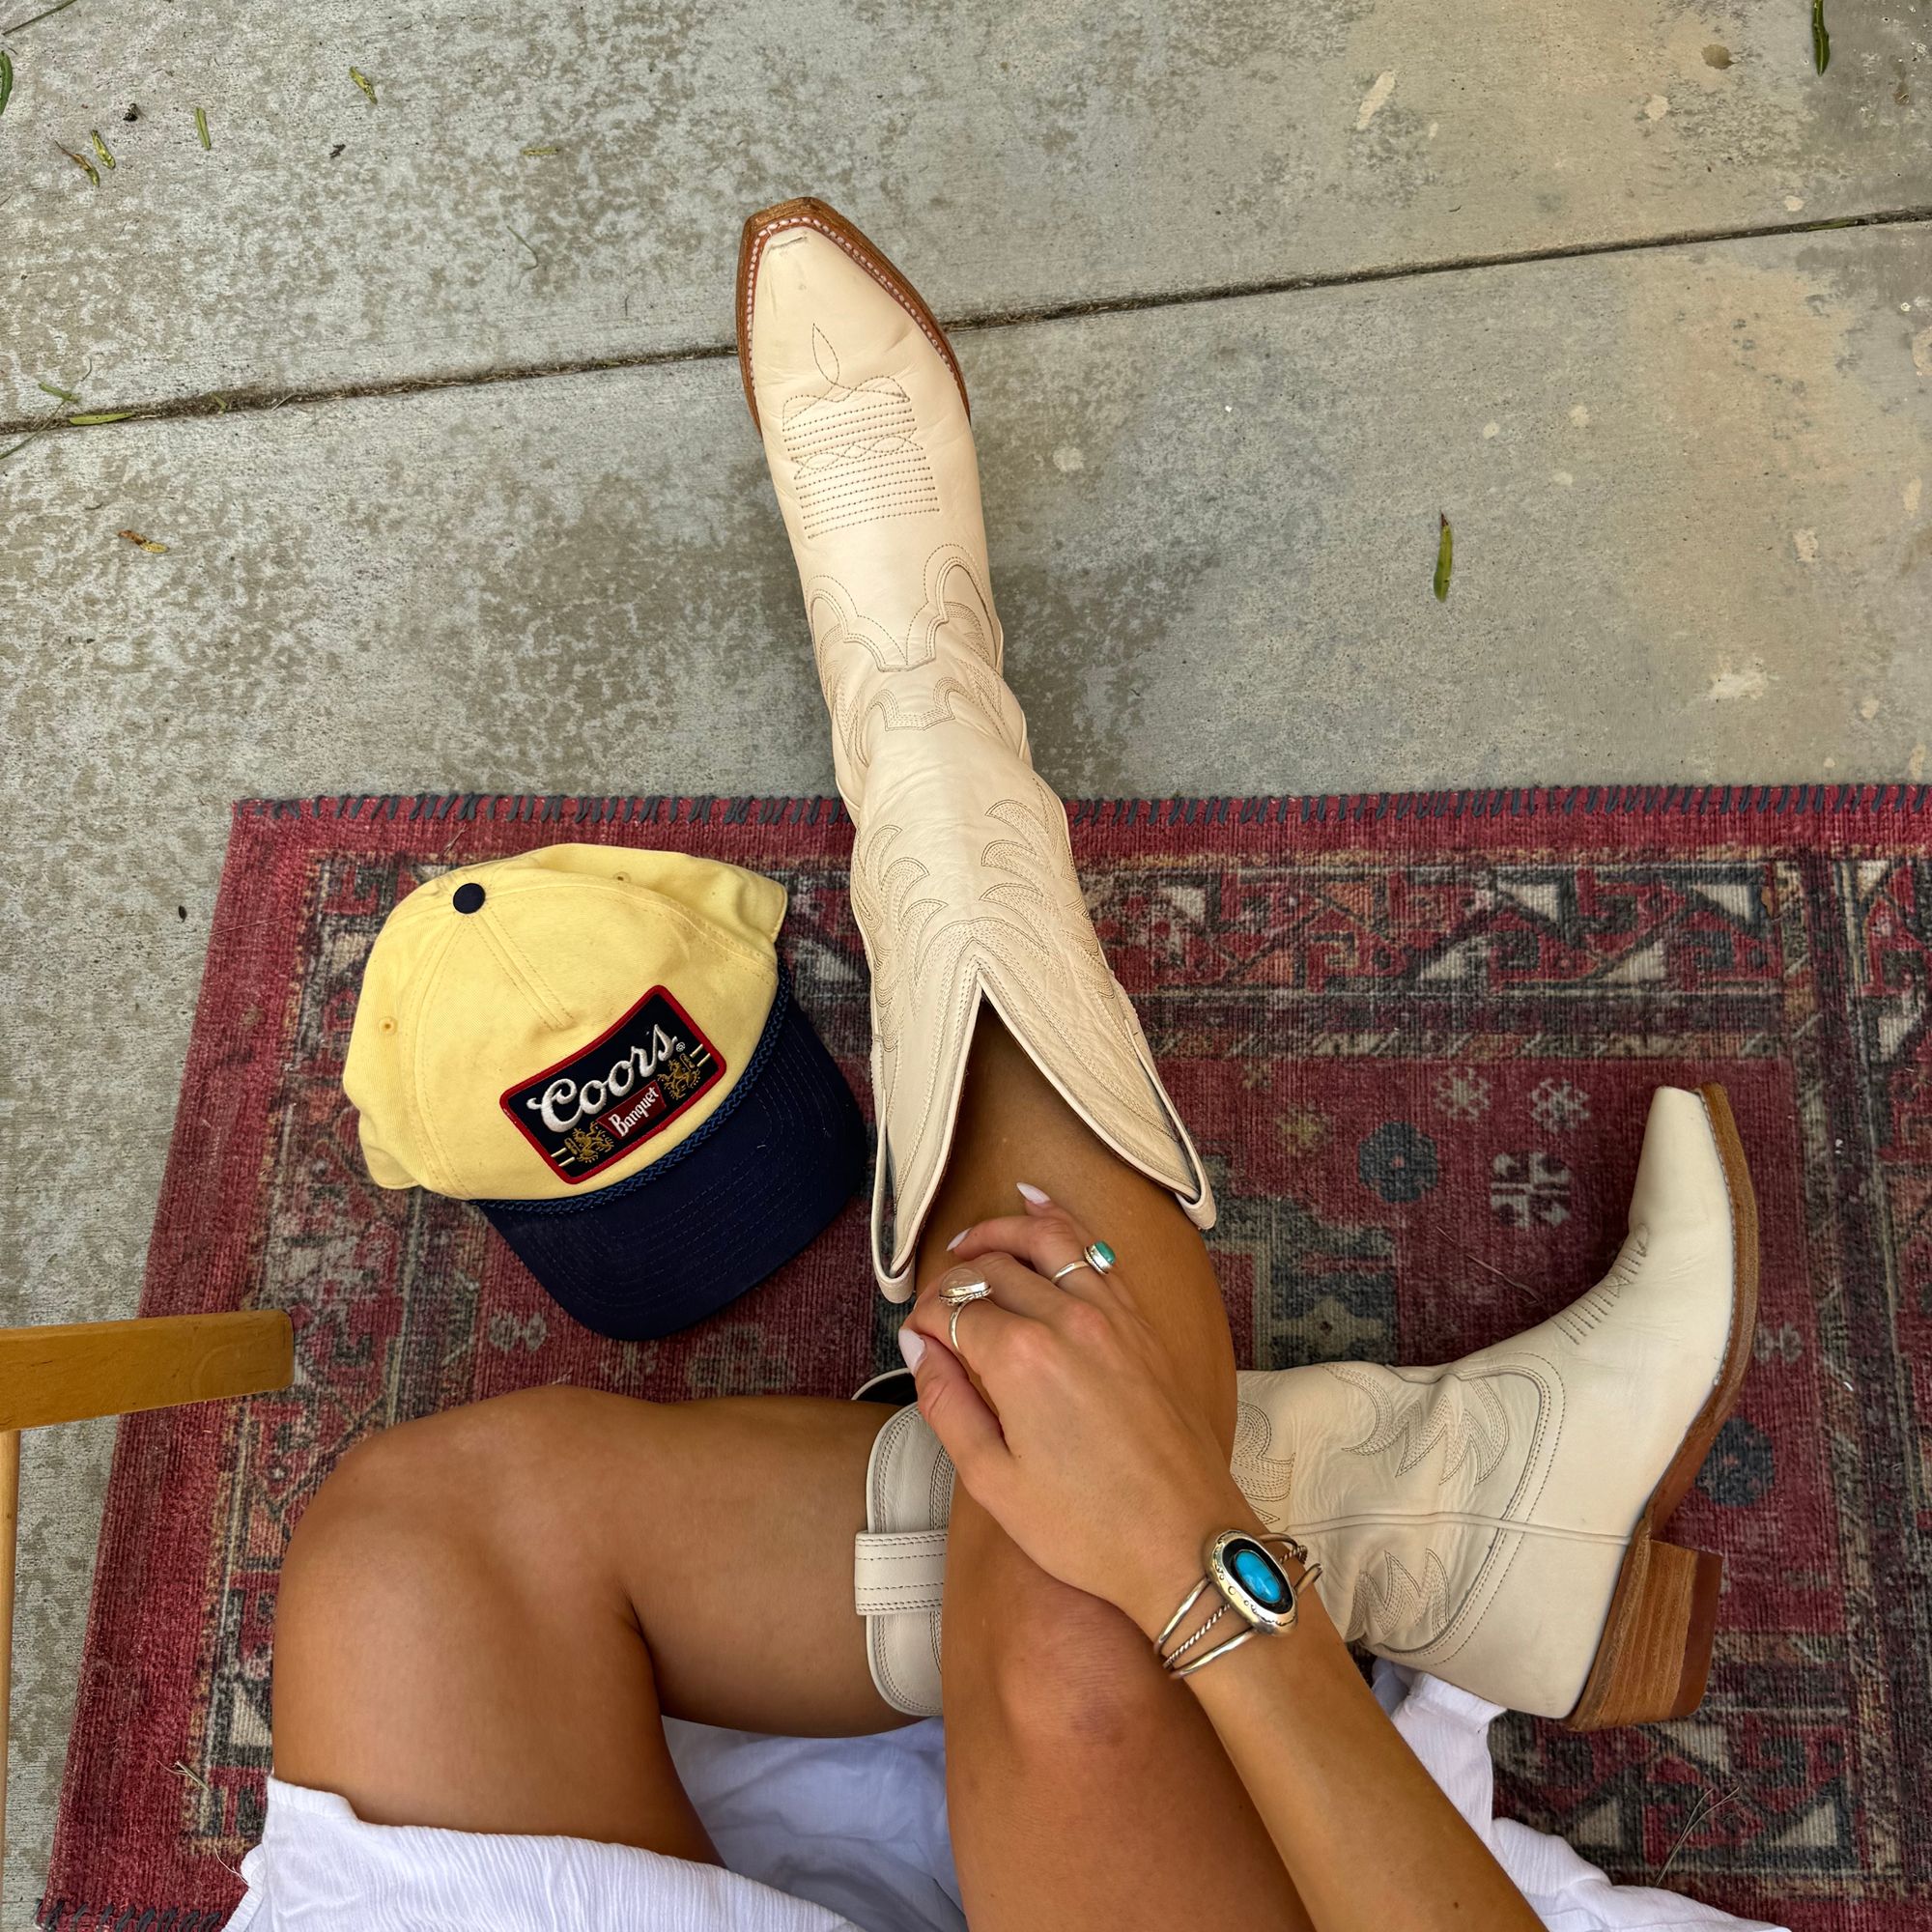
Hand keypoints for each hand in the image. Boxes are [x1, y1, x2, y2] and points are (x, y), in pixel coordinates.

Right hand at [901, 1190, 1256, 1635]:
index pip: (951, 1308)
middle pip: (992, 1268)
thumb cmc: (1088, 1528)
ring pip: (1046, 1239)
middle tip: (933, 1301)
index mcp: (1020, 1358)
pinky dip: (1062, 1221)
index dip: (923, 1321)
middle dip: (952, 1276)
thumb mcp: (993, 1483)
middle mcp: (1065, 1319)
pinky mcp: (1140, 1324)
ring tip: (970, 1239)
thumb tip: (920, 1349)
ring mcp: (1110, 1315)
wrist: (1187, 1543)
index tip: (916, 1342)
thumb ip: (947, 1405)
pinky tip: (1039, 1207)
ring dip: (1001, 1230)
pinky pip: (1095, 1250)